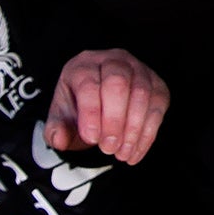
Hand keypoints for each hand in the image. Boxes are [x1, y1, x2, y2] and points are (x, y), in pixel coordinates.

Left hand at [46, 49, 168, 164]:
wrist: (99, 102)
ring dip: (134, 128)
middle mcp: (113, 60)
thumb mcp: (60, 118)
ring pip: (142, 93)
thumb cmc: (79, 107)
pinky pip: (158, 105)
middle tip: (109, 148)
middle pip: (119, 83)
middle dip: (115, 120)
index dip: (91, 112)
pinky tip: (136, 150)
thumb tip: (59, 138)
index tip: (92, 138)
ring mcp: (139, 69)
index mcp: (83, 66)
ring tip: (122, 153)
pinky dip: (148, 132)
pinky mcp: (157, 84)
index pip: (89, 84)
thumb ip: (55, 130)